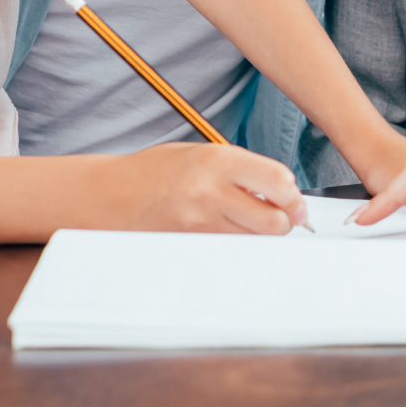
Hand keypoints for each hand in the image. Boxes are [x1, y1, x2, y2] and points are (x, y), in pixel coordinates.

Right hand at [95, 141, 310, 234]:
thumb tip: (284, 192)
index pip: (279, 182)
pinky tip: (228, 233)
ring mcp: (199, 223)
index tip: (293, 201)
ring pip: (256, 242)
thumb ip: (243, 169)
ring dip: (262, 236)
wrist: (112, 195)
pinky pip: (232, 253)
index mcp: (218, 160)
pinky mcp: (190, 246)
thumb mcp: (202, 153)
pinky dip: (239, 246)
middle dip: (285, 222)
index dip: (293, 195)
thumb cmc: (158, 171)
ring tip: (249, 223)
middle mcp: (211, 192)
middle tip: (282, 217)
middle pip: (275, 221)